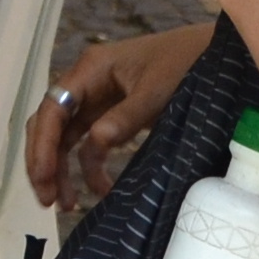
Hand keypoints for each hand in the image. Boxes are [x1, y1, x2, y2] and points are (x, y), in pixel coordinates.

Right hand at [32, 21, 214, 200]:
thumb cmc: (185, 62)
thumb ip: (126, 117)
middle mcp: (85, 82)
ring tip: (67, 204)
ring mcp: (96, 97)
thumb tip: (96, 144)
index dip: (43, 145)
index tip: (44, 178)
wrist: (215, 55)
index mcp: (91, 68)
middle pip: (49, 123)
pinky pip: (87, 141)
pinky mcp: (110, 112)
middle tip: (48, 199)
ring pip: (64, 136)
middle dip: (44, 161)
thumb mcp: (158, 91)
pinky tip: (98, 188)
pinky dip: (87, 165)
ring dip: (61, 169)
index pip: (53, 108)